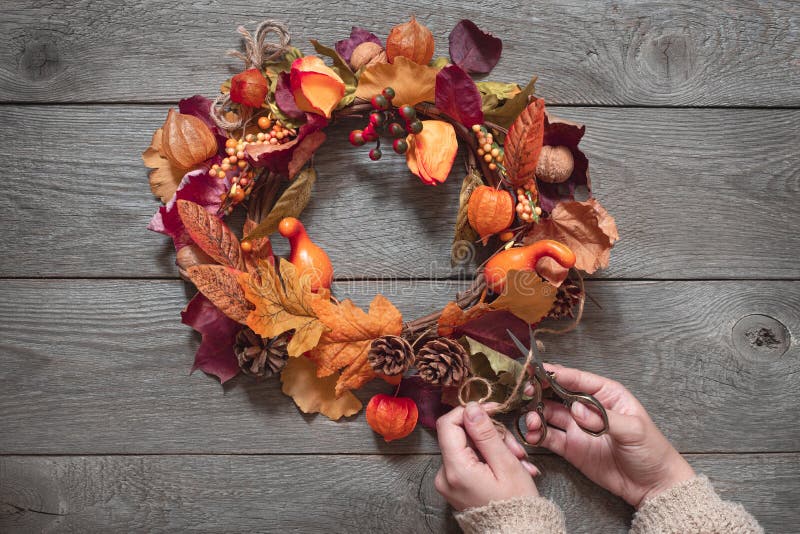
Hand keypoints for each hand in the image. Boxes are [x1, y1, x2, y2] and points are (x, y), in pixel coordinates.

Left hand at [435, 401, 538, 510]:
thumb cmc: (516, 504)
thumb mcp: (506, 464)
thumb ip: (486, 433)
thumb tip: (471, 407)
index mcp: (455, 469)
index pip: (448, 424)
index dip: (469, 411)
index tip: (491, 410)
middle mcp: (445, 475)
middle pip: (462, 435)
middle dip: (491, 435)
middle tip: (516, 448)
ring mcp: (448, 481)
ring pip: (469, 446)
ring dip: (495, 448)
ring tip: (519, 461)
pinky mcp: (455, 485)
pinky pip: (469, 460)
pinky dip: (490, 459)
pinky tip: (510, 467)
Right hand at [525, 364, 694, 507]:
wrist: (652, 486)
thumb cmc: (651, 451)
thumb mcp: (633, 430)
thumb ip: (604, 418)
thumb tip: (577, 409)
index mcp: (605, 394)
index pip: (576, 379)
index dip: (556, 373)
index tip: (536, 370)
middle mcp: (587, 407)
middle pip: (556, 393)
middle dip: (539, 391)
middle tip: (527, 393)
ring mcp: (577, 427)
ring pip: (548, 414)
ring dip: (536, 414)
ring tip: (533, 422)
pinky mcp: (570, 448)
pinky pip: (549, 437)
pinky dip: (537, 435)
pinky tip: (533, 436)